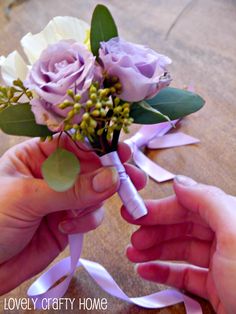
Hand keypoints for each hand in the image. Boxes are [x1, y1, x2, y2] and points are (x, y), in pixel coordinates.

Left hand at [0, 134, 146, 293]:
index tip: (121, 151)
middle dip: (111, 172)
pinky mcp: (68, 221)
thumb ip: (71, 189)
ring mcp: (62, 198)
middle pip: (90, 167)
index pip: (73, 143)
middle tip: (133, 178)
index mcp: (35, 157)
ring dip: (101, 199)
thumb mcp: (27, 198)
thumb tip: (111, 178)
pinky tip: (69, 227)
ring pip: (95, 191)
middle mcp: (52, 175)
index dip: (98, 145)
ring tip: (90, 212)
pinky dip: (88, 220)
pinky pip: (91, 215)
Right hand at [122, 176, 235, 313]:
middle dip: (155, 229)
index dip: (162, 207)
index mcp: (231, 219)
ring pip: (181, 249)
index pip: (190, 205)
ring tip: (133, 253)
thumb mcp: (235, 235)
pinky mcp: (216, 287)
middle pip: (183, 226)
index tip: (137, 211)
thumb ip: (208, 201)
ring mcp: (220, 263)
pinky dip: (163, 272)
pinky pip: (185, 274)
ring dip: (154, 250)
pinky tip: (145, 271)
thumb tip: (180, 182)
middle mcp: (226, 237)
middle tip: (133, 235)